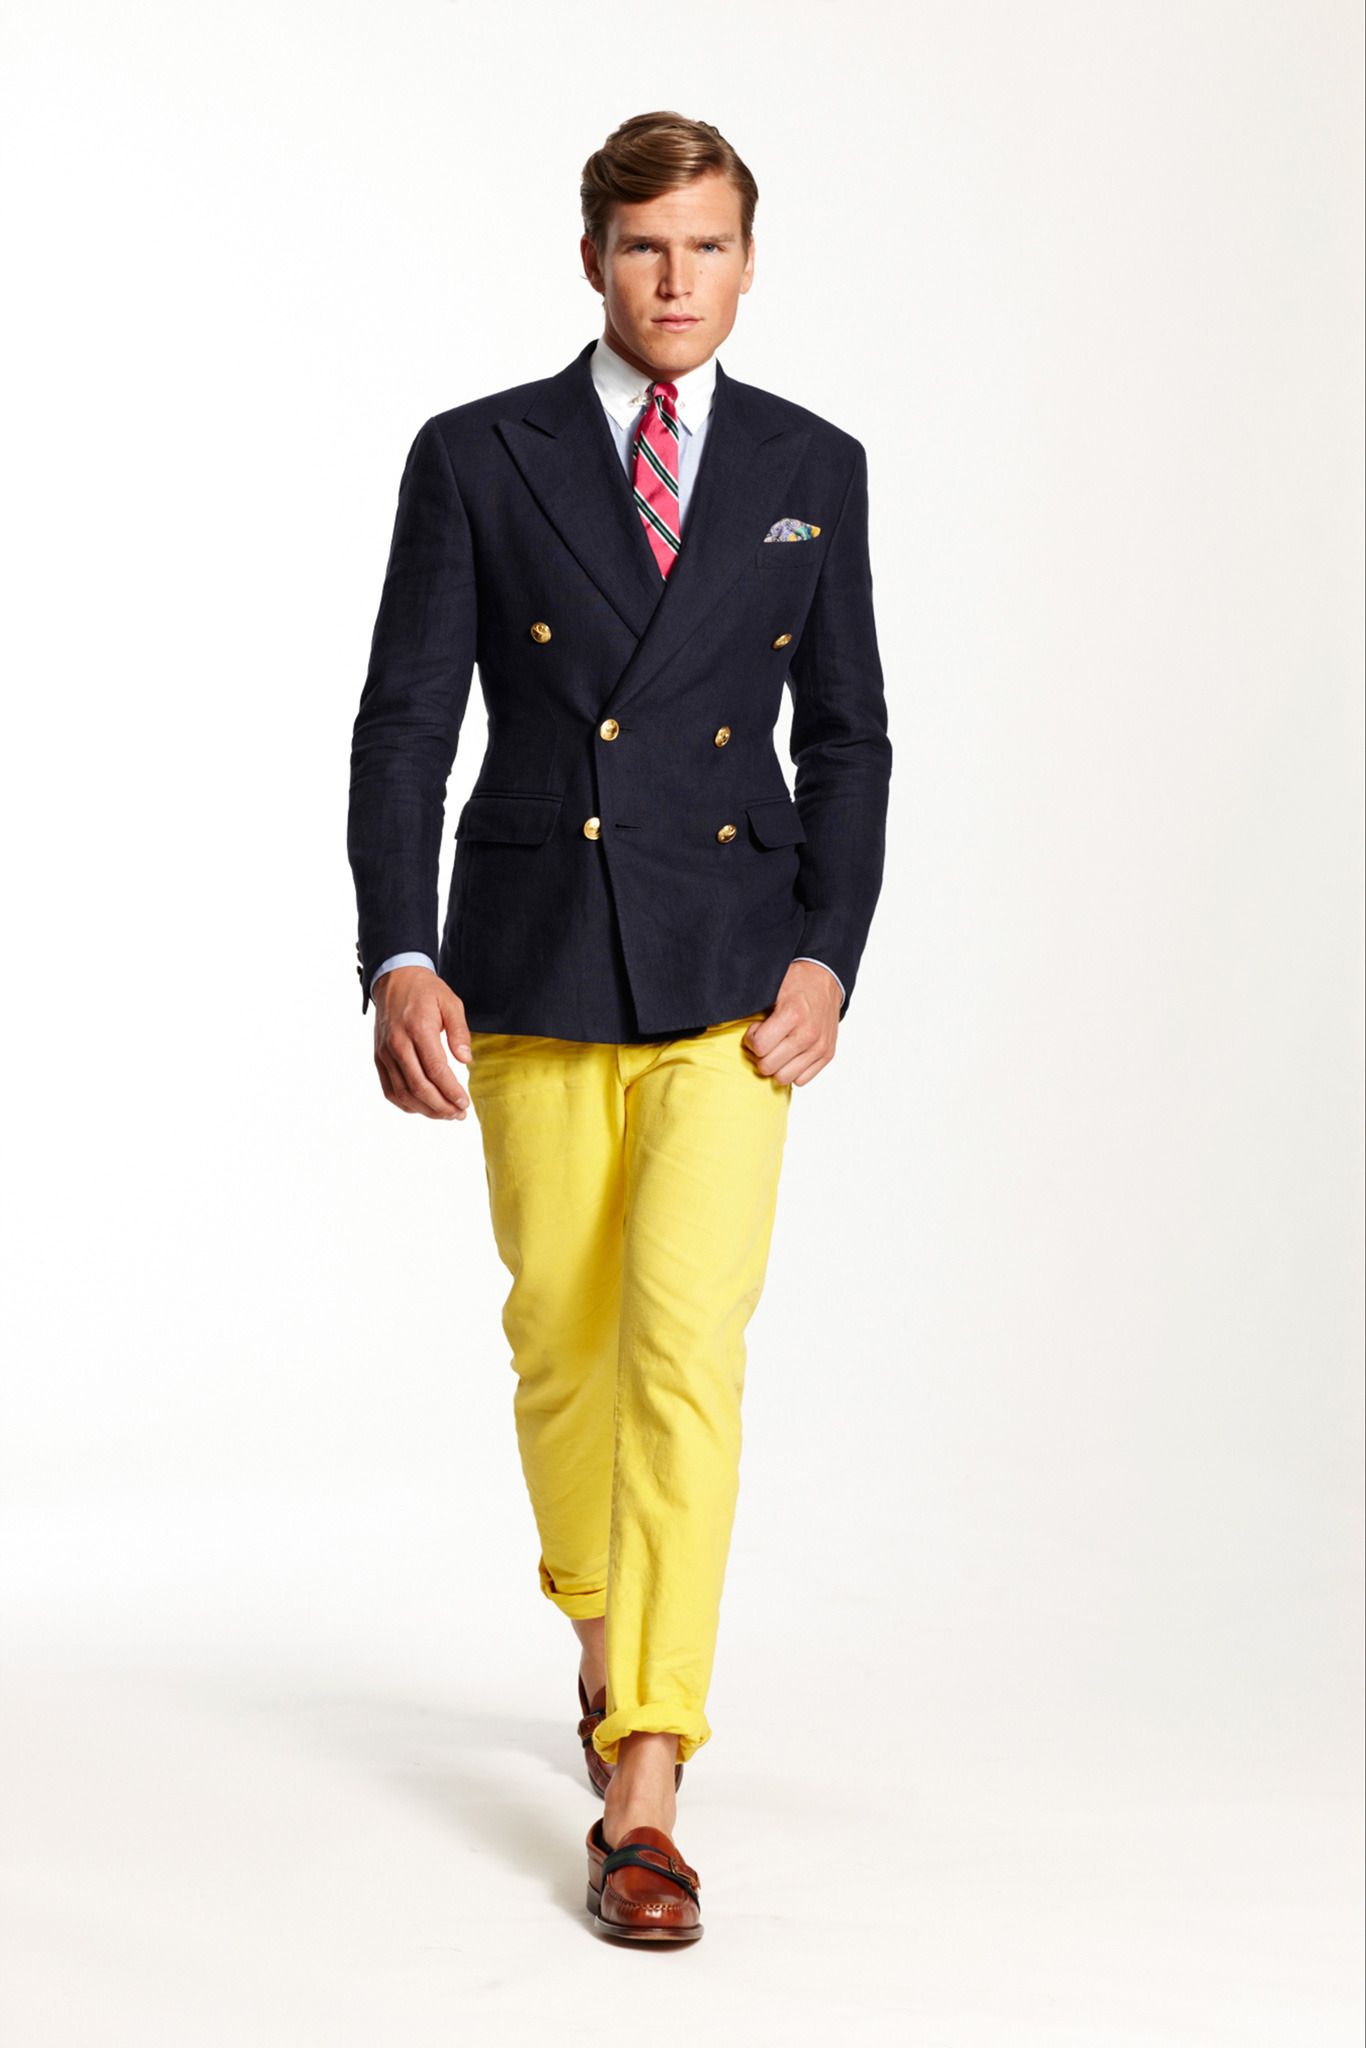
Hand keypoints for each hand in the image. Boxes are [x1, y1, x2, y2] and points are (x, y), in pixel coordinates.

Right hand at [371, 965, 472, 1119]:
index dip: (451, 1091)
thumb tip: (466, 1060)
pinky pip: (389, 1089)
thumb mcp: (451, 1002)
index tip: (465, 1103)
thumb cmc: (426, 991)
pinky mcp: (378, 1058)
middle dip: (441, 1106)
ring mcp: (385, 1053)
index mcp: (418, 1029)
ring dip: (425, 1109)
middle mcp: (397, 1044)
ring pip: (403, 1093)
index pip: (435, 1070)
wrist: (394, 980)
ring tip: (446, 1114)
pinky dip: (406, 1104)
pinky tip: (423, 1108)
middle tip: (459, 1114)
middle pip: (419, 1086)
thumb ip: (460, 1031)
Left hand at [742, 959, 840, 1085]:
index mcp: (793, 1015)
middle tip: (765, 1039)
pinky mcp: (827, 1055)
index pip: (759, 1047)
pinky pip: (801, 1080)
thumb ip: (753, 1007)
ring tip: (777, 1048)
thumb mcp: (771, 986)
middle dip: (760, 1055)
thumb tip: (726, 1020)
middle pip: (768, 1067)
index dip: (751, 1039)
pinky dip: (792, 1070)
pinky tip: (790, 1053)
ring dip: (776, 1066)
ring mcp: (820, 1047)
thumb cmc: (796, 981)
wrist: (826, 977)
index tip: (756, 1028)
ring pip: (784, 1078)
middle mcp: (808, 1034)